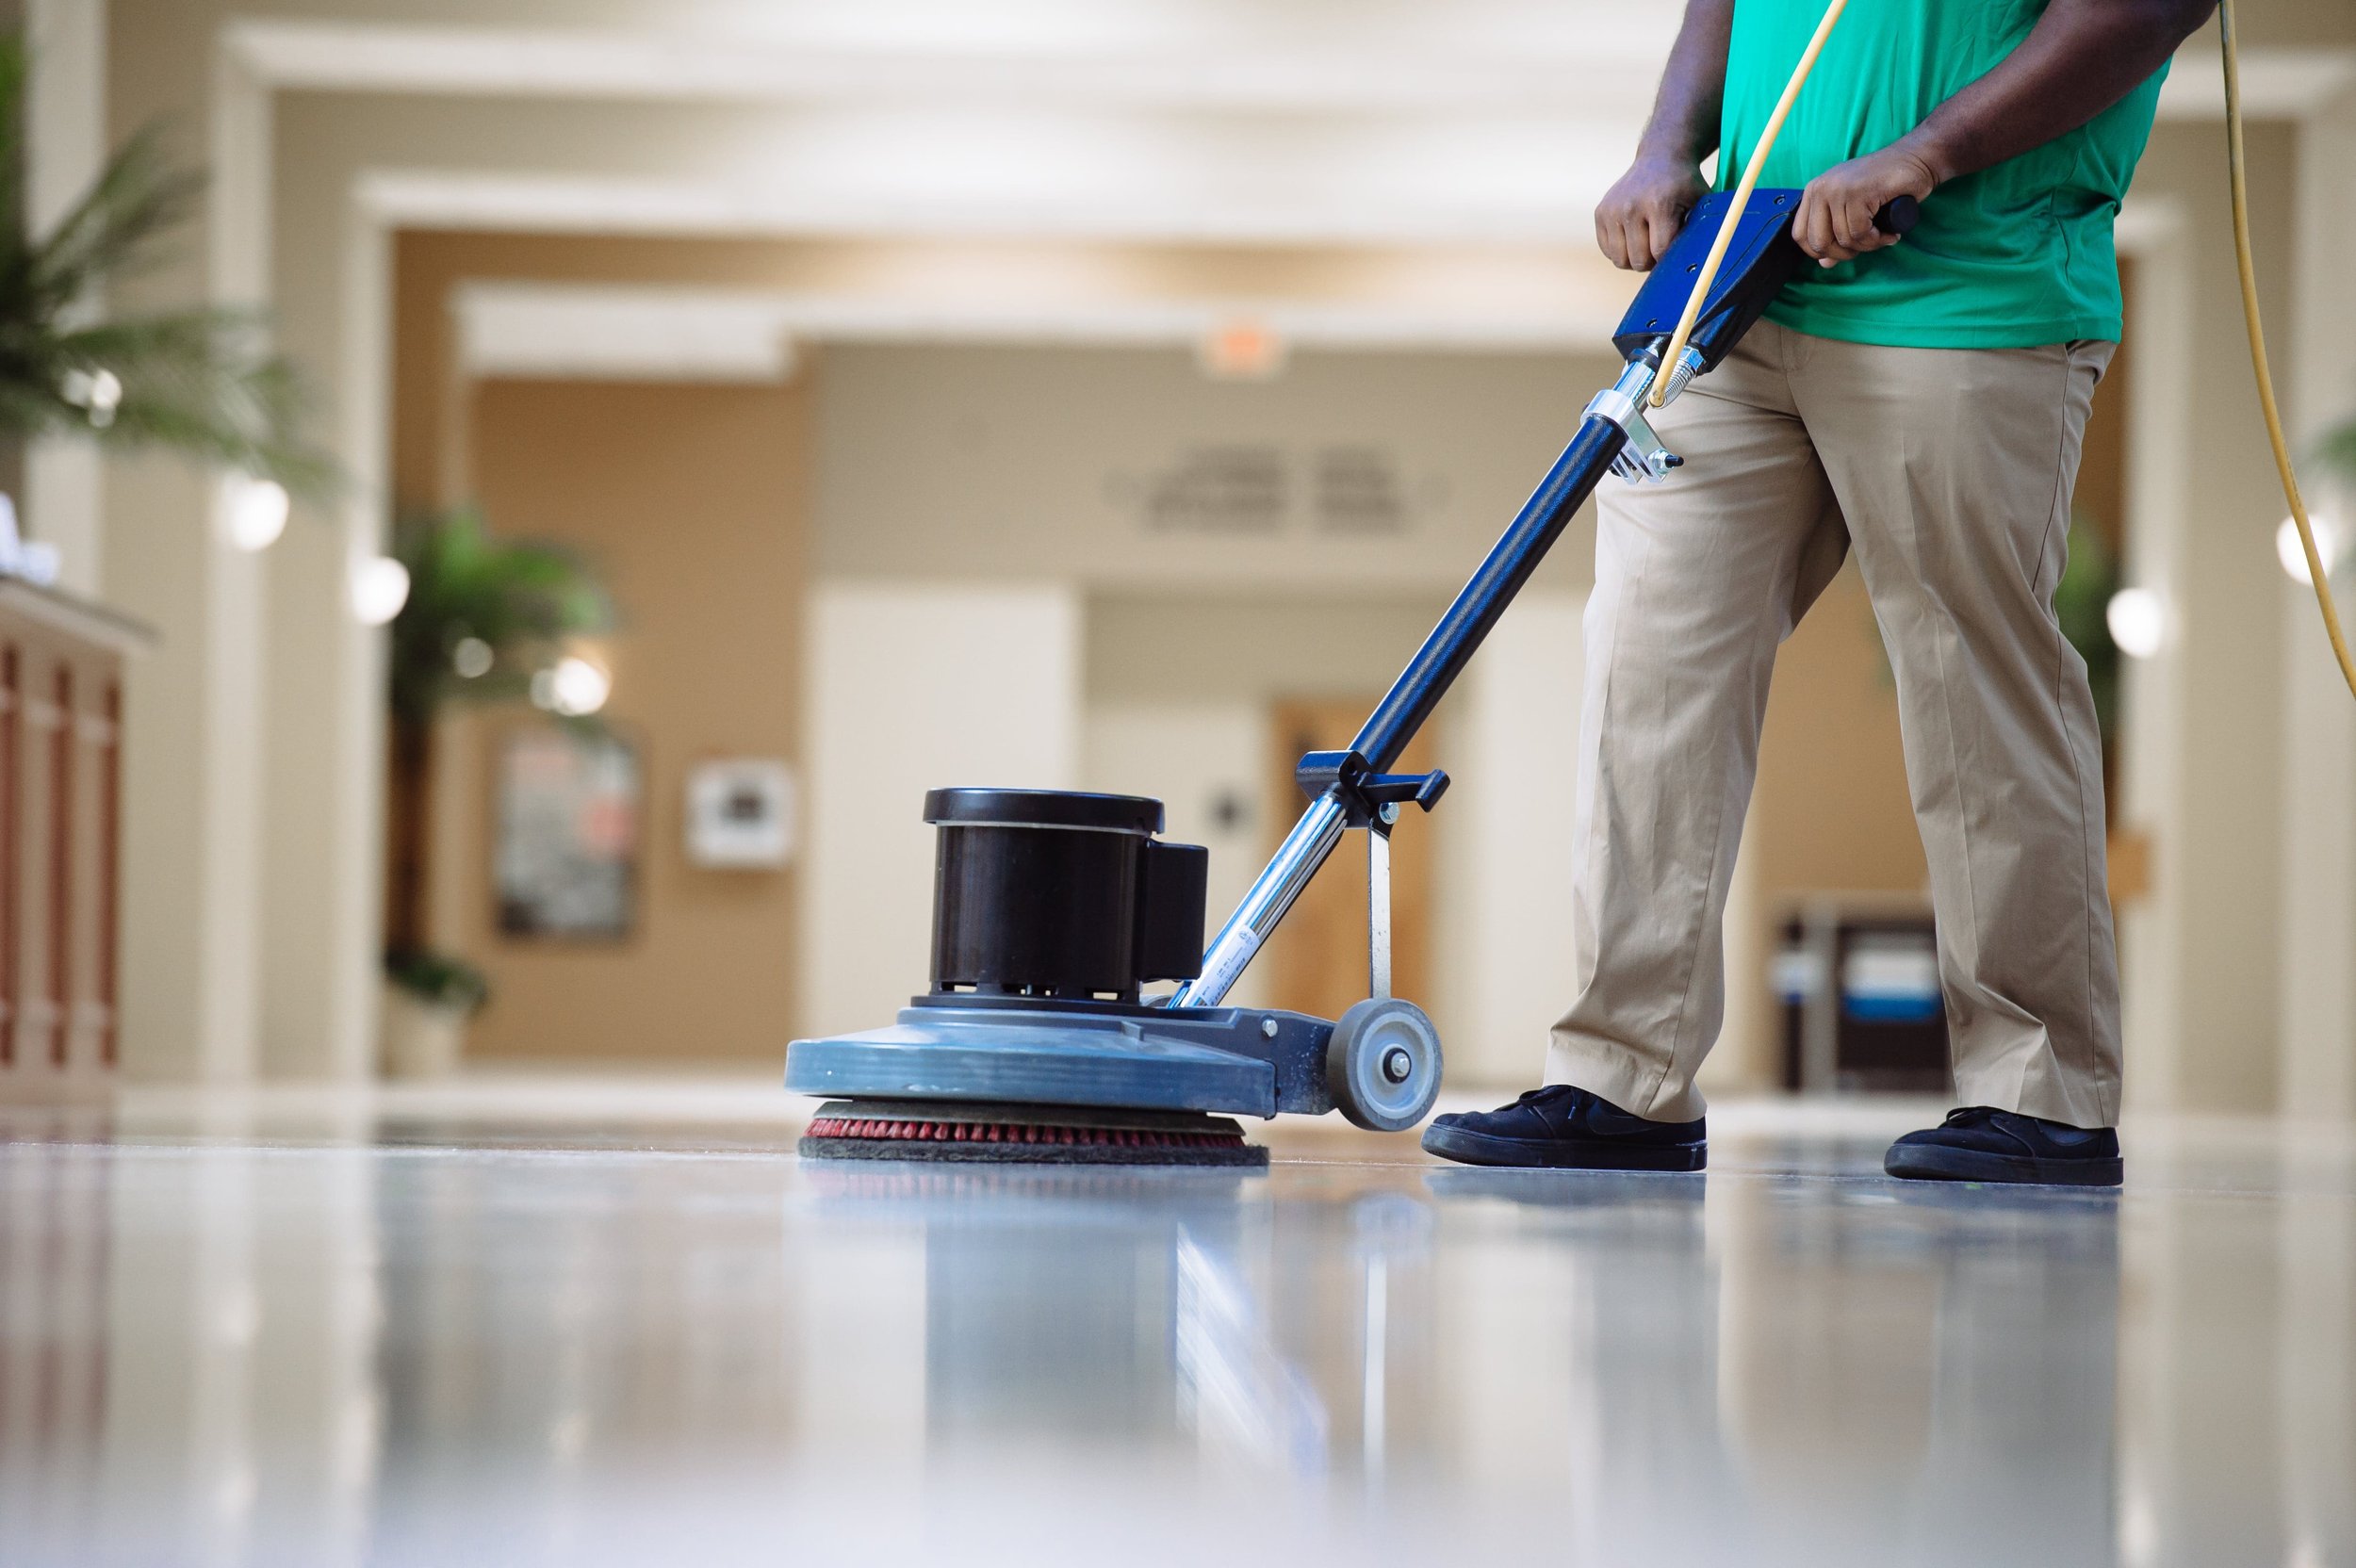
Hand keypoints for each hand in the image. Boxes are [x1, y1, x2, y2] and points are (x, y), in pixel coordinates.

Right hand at [1594, 155, 1707, 271]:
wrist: (1660, 158)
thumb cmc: (1684, 187)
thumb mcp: (1701, 203)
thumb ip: (1701, 231)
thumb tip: (1701, 264)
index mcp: (1658, 204)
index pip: (1659, 252)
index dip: (1669, 258)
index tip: (1676, 248)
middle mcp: (1631, 206)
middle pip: (1637, 260)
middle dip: (1652, 261)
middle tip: (1661, 247)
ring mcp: (1612, 209)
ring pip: (1620, 260)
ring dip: (1634, 258)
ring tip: (1647, 243)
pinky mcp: (1600, 212)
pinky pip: (1607, 251)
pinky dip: (1621, 251)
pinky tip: (1633, 237)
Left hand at [1795, 144, 1937, 266]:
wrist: (1917, 159)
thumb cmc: (1885, 185)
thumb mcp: (1854, 210)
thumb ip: (1836, 234)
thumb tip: (1824, 263)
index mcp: (1814, 191)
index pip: (1800, 235)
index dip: (1820, 252)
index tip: (1844, 251)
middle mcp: (1821, 188)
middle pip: (1818, 242)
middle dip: (1844, 254)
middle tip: (1866, 246)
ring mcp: (1838, 189)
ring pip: (1843, 239)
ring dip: (1867, 245)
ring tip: (1883, 236)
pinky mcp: (1857, 193)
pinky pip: (1860, 232)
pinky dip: (1877, 240)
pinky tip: (1889, 233)